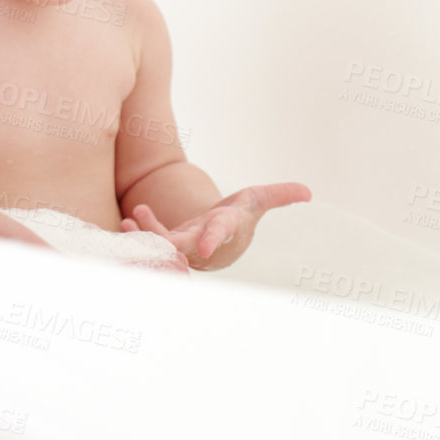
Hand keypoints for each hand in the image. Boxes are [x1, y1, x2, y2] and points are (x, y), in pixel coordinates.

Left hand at [119, 181, 311, 268]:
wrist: (219, 235)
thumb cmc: (239, 215)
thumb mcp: (256, 199)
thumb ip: (279, 195)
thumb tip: (308, 191)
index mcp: (227, 227)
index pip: (222, 233)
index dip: (215, 239)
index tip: (207, 248)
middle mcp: (206, 239)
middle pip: (190, 244)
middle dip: (175, 244)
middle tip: (160, 242)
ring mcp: (187, 242)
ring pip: (167, 244)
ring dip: (148, 234)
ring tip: (131, 219)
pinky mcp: (171, 239)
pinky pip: (154, 237)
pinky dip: (141, 228)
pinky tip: (130, 217)